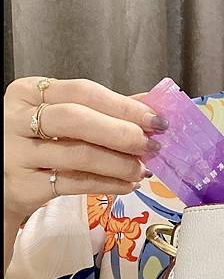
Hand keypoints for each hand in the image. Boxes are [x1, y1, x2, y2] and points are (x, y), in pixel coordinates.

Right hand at [4, 77, 168, 223]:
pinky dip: (106, 184)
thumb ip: (104, 109)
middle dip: (121, 132)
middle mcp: (15, 119)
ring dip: (119, 163)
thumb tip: (151, 105)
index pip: (83, 91)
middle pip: (76, 119)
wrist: (1, 184)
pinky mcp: (20, 187)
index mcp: (28, 92)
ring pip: (77, 154)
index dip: (122, 104)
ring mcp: (15, 154)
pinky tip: (125, 184)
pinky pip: (73, 183)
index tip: (154, 118)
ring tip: (141, 169)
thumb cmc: (38, 143)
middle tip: (151, 144)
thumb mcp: (62, 117)